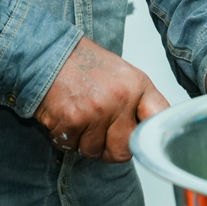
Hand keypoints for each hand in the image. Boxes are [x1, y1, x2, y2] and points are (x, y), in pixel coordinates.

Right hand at [35, 37, 168, 162]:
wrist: (48, 53)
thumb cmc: (84, 64)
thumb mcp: (121, 74)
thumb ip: (136, 102)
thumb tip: (146, 132)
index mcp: (137, 86)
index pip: (158, 120)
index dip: (151, 137)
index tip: (144, 142)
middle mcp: (120, 99)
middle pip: (123, 151)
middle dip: (109, 147)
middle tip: (99, 132)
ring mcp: (96, 112)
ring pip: (94, 152)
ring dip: (84, 143)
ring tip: (79, 118)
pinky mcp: (71, 121)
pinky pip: (71, 148)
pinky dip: (65, 138)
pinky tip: (65, 118)